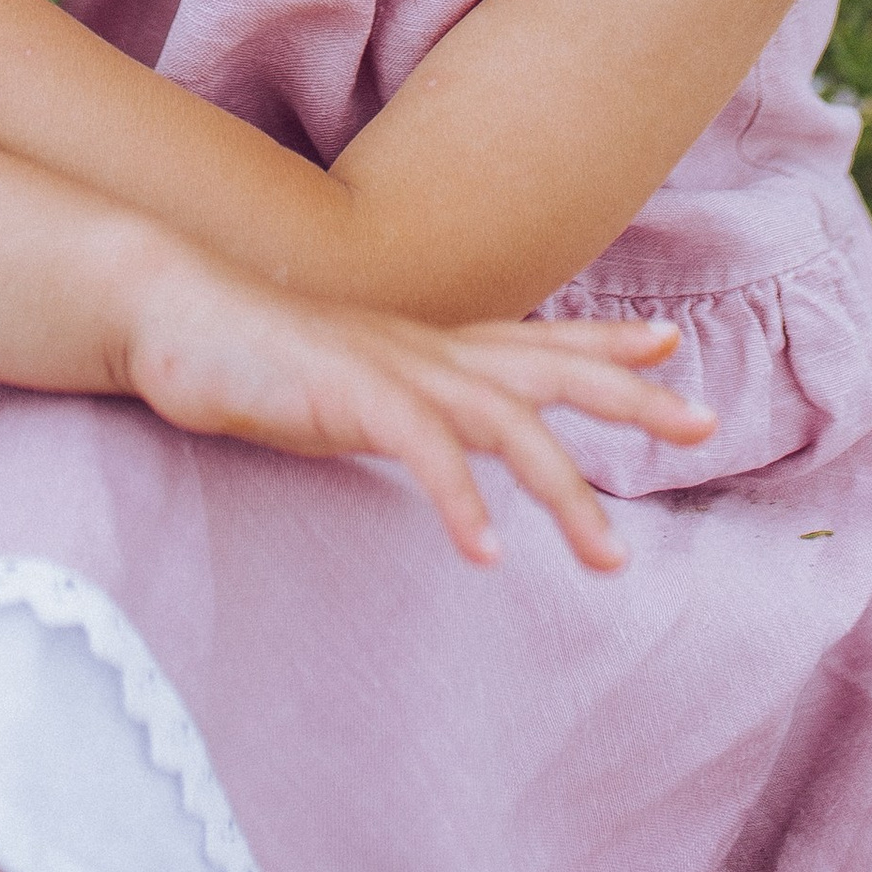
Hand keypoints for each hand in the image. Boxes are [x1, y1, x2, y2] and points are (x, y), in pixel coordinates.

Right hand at [118, 252, 714, 571]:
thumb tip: (432, 434)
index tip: (669, 351)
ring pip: (505, 422)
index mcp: (426, 348)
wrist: (169, 312)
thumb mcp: (345, 385)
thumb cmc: (251, 358)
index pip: (532, 342)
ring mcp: (391, 368)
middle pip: (547, 373)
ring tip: (610, 559)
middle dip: (627, 399)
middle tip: (702, 425)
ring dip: (564, 491)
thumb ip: (398, 406)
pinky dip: (459, 499)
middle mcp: (425, 350)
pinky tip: (484, 551)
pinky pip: (421, 448)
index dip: (602, 347)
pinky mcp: (346, 394)